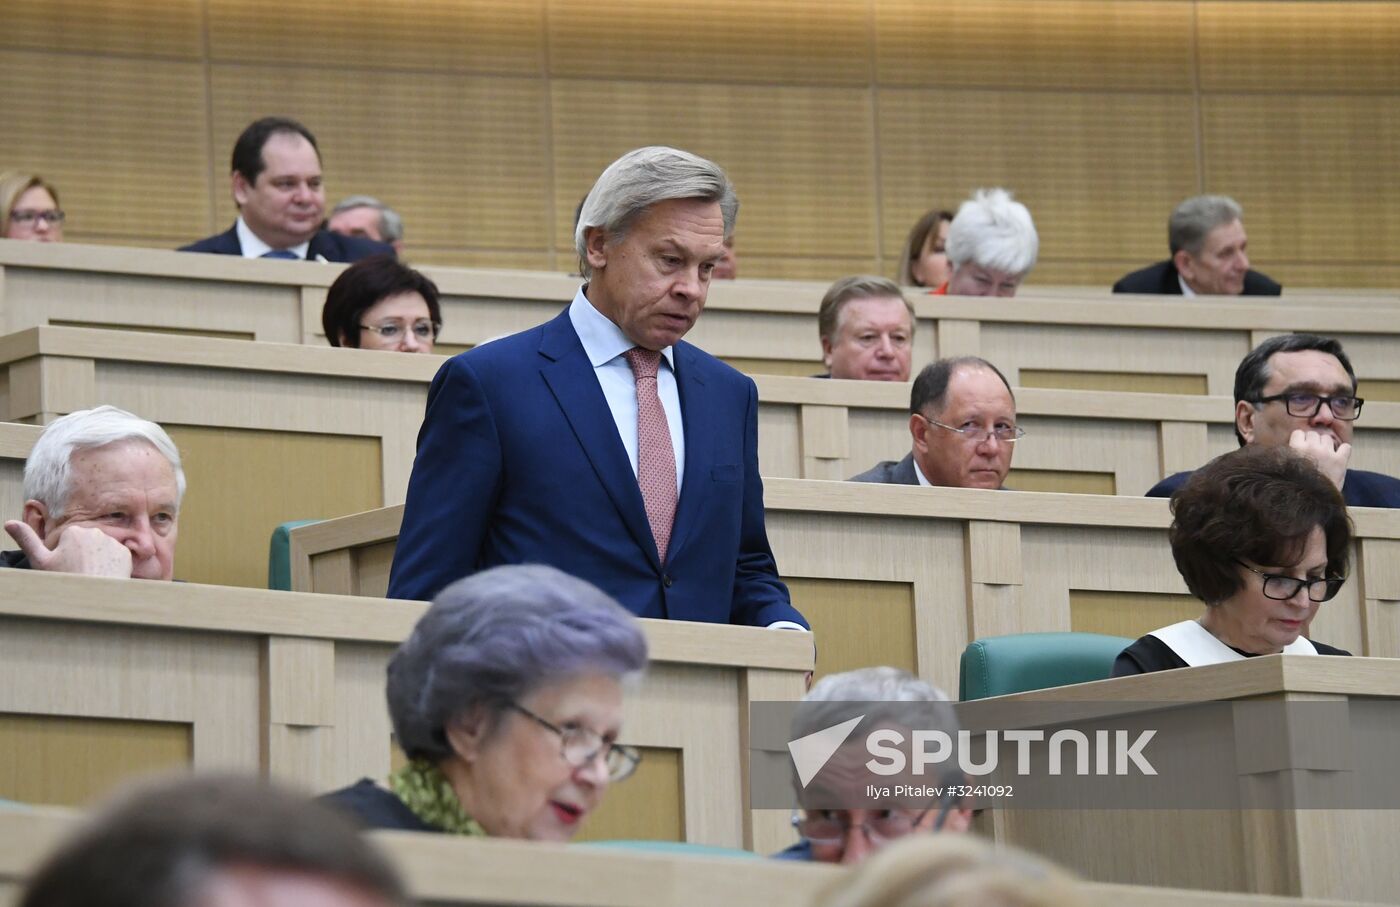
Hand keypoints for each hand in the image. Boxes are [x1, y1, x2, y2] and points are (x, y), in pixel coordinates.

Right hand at [4, 521, 132, 577]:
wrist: (93, 600)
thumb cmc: (65, 581)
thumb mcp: (41, 562)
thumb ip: (27, 540)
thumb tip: (8, 522)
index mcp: (73, 531)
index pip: (68, 540)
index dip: (64, 555)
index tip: (64, 567)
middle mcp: (96, 532)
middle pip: (85, 544)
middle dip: (80, 556)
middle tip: (77, 573)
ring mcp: (113, 542)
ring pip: (100, 550)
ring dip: (95, 560)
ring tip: (90, 576)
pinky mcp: (126, 554)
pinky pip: (116, 557)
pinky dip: (110, 565)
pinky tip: (103, 576)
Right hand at [1288, 429, 1349, 490]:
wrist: (1310, 500)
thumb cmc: (1296, 487)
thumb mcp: (1285, 469)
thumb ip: (1289, 457)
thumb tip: (1290, 449)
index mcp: (1296, 448)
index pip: (1299, 433)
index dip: (1300, 440)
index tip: (1301, 447)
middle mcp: (1312, 448)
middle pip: (1313, 434)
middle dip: (1313, 441)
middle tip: (1312, 453)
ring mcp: (1327, 453)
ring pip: (1327, 438)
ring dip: (1326, 445)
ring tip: (1324, 455)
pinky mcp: (1340, 460)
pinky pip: (1346, 447)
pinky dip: (1343, 450)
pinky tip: (1339, 456)